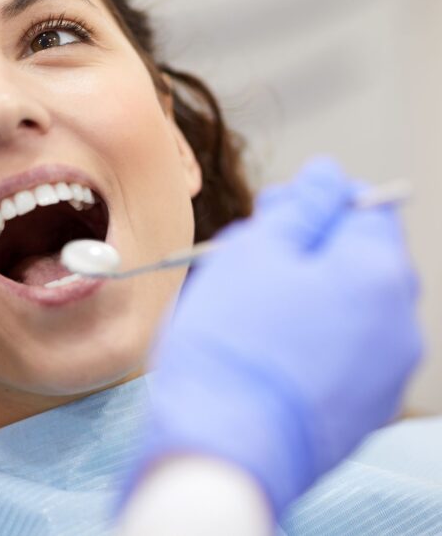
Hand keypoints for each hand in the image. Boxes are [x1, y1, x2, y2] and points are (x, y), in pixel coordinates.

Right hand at [124, 158, 421, 517]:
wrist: (224, 450)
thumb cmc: (231, 347)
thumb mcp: (254, 252)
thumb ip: (299, 207)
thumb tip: (326, 175)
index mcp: (379, 272)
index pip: (364, 206)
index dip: (311, 202)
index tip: (268, 217)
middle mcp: (400, 322)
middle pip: (356, 260)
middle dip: (303, 251)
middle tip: (243, 263)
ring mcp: (387, 374)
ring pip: (347, 309)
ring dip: (303, 297)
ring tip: (243, 313)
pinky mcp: (364, 411)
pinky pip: (340, 354)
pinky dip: (307, 342)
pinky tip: (260, 353)